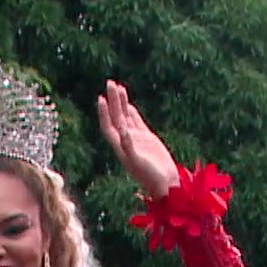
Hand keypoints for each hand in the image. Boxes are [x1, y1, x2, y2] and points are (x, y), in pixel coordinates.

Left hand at [96, 81, 180, 196]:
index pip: (108, 126)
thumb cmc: (151, 177)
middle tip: (110, 83)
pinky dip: (132, 113)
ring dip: (121, 103)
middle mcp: (126, 142)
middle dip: (113, 101)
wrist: (165, 184)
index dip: (104, 113)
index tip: (101, 99)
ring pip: (126, 117)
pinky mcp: (147, 139)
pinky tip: (129, 104)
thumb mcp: (138, 162)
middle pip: (116, 117)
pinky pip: (137, 123)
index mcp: (120, 147)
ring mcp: (136, 140)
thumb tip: (122, 131)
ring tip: (118, 87)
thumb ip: (129, 147)